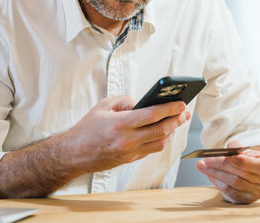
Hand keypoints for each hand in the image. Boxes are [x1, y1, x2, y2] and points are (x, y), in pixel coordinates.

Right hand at [66, 95, 191, 172]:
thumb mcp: (103, 106)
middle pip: (161, 131)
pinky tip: (164, 132)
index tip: (181, 104)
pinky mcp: (129, 159)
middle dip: (176, 120)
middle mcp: (127, 139)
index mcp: (120, 123)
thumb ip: (124, 100)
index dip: (170, 109)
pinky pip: (151, 150)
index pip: (152, 115)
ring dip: (171, 132)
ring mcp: (129, 152)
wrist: (74, 153)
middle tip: (185, 113)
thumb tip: (141, 102)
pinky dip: (160, 140)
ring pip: (159, 143)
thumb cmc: (87, 128)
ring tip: (177, 121)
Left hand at [196, 140, 259, 203]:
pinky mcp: (247, 200)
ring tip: (202, 165)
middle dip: (221, 166)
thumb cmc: (252, 158)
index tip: (231, 157)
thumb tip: (228, 150)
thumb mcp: (249, 149)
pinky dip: (218, 183)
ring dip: (215, 174)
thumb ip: (238, 148)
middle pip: (243, 175)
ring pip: (234, 183)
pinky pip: (231, 192)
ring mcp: (258, 193)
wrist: (258, 171)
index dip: (246, 163)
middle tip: (206, 160)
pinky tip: (210, 175)